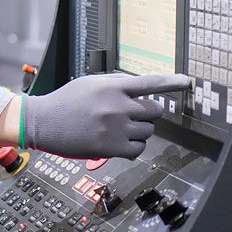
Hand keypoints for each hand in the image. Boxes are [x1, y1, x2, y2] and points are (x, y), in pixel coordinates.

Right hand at [21, 73, 190, 160]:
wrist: (43, 122)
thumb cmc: (66, 101)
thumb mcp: (91, 83)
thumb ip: (116, 84)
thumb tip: (139, 88)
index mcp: (112, 87)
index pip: (150, 82)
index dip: (172, 82)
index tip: (188, 82)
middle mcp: (117, 106)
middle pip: (155, 111)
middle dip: (148, 114)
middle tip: (132, 116)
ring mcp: (116, 128)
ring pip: (147, 131)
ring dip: (139, 131)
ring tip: (118, 129)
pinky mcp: (112, 148)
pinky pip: (139, 149)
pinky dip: (133, 147)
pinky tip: (118, 142)